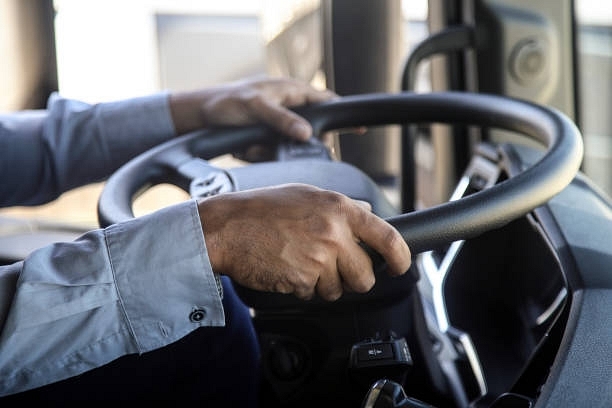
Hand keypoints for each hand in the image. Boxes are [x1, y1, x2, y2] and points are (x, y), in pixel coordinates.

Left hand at [168, 76, 337, 139]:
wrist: (201, 114)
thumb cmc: (228, 102)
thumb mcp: (256, 107)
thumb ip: (282, 119)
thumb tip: (307, 133)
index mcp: (291, 91)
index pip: (325, 102)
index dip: (341, 115)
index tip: (360, 128)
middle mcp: (288, 107)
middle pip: (310, 129)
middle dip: (299, 143)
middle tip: (283, 148)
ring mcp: (278, 123)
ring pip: (291, 145)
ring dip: (273, 150)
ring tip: (253, 145)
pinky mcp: (267, 137)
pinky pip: (274, 151)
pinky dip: (262, 153)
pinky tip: (247, 148)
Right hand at [198, 184, 411, 300]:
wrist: (227, 227)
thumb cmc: (261, 209)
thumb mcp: (306, 194)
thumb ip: (340, 206)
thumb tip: (368, 213)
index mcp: (338, 208)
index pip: (387, 236)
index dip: (400, 257)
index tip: (401, 266)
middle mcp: (333, 233)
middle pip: (365, 275)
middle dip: (352, 278)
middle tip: (332, 267)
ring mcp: (318, 258)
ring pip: (339, 290)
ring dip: (324, 284)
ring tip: (302, 262)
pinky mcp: (302, 280)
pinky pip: (313, 294)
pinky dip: (303, 288)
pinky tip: (288, 268)